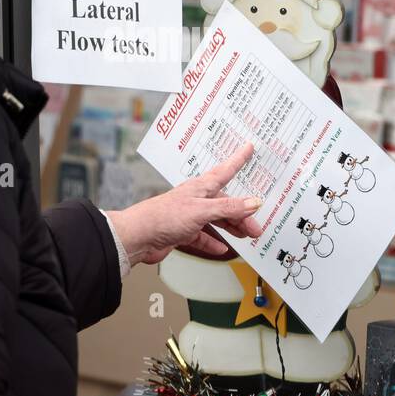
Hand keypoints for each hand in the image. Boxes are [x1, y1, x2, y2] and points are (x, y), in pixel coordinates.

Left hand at [106, 143, 262, 265]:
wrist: (137, 237)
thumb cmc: (163, 216)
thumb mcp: (202, 210)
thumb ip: (228, 208)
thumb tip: (253, 203)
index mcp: (200, 188)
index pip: (225, 171)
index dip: (238, 159)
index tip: (248, 148)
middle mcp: (195, 199)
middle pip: (225, 203)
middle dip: (242, 213)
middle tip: (257, 227)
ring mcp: (188, 216)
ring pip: (216, 220)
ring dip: (231, 228)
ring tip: (244, 236)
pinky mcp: (181, 232)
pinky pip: (202, 236)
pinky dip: (213, 241)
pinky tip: (221, 248)